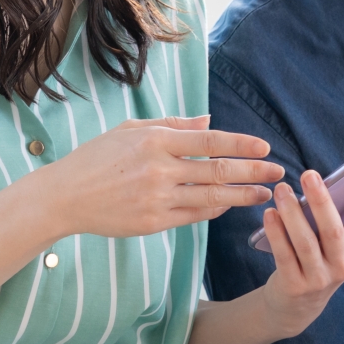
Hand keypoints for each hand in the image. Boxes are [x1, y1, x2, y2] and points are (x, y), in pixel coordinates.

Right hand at [17, 115, 282, 241]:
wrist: (65, 196)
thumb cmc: (97, 158)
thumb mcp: (130, 130)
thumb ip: (172, 125)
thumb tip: (209, 120)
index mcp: (155, 139)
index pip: (210, 140)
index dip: (241, 144)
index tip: (265, 147)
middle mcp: (159, 168)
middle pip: (218, 170)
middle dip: (254, 171)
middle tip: (278, 172)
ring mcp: (157, 198)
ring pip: (211, 197)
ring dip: (243, 196)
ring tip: (265, 195)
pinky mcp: (153, 222)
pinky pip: (194, 216)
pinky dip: (216, 210)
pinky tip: (231, 207)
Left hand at [257, 167, 343, 339]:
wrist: (298, 306)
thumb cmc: (323, 261)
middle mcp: (342, 265)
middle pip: (332, 230)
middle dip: (322, 201)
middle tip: (309, 174)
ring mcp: (319, 278)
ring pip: (305, 242)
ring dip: (293, 214)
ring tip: (282, 189)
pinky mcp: (294, 285)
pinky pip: (284, 255)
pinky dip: (276, 233)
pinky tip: (270, 214)